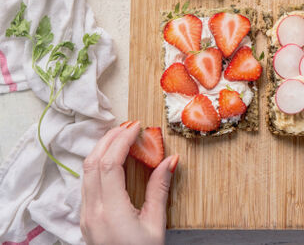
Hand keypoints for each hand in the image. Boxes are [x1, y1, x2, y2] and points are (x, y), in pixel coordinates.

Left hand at [80, 121, 178, 244]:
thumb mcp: (155, 225)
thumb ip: (160, 189)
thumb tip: (170, 160)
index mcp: (110, 211)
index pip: (110, 164)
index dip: (122, 140)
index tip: (136, 127)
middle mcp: (92, 211)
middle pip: (93, 163)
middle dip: (109, 138)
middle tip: (128, 126)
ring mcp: (85, 216)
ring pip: (86, 172)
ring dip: (101, 149)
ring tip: (120, 137)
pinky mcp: (85, 219)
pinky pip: (86, 183)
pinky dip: (97, 164)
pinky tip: (112, 160)